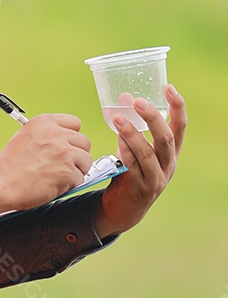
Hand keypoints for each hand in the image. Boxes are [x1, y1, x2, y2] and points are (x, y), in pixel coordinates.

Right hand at [0, 114, 92, 213]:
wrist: (1, 183)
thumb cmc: (9, 165)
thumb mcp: (25, 136)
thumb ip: (47, 134)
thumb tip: (66, 140)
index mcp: (44, 122)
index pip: (74, 122)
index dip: (72, 137)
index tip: (67, 145)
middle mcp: (56, 134)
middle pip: (84, 142)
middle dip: (77, 154)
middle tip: (64, 164)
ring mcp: (64, 152)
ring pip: (86, 160)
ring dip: (76, 170)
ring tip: (58, 175)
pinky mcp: (67, 171)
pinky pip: (80, 178)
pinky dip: (69, 185)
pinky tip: (54, 184)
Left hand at [93, 84, 186, 238]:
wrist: (124, 209)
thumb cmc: (131, 173)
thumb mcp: (136, 150)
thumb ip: (131, 126)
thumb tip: (123, 96)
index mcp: (171, 153)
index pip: (180, 126)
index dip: (177, 107)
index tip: (169, 87)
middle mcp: (168, 165)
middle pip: (165, 138)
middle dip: (153, 118)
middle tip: (138, 102)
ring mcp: (156, 179)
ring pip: (148, 153)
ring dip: (132, 134)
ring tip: (118, 118)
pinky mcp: (140, 189)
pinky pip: (133, 167)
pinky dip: (125, 152)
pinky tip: (117, 140)